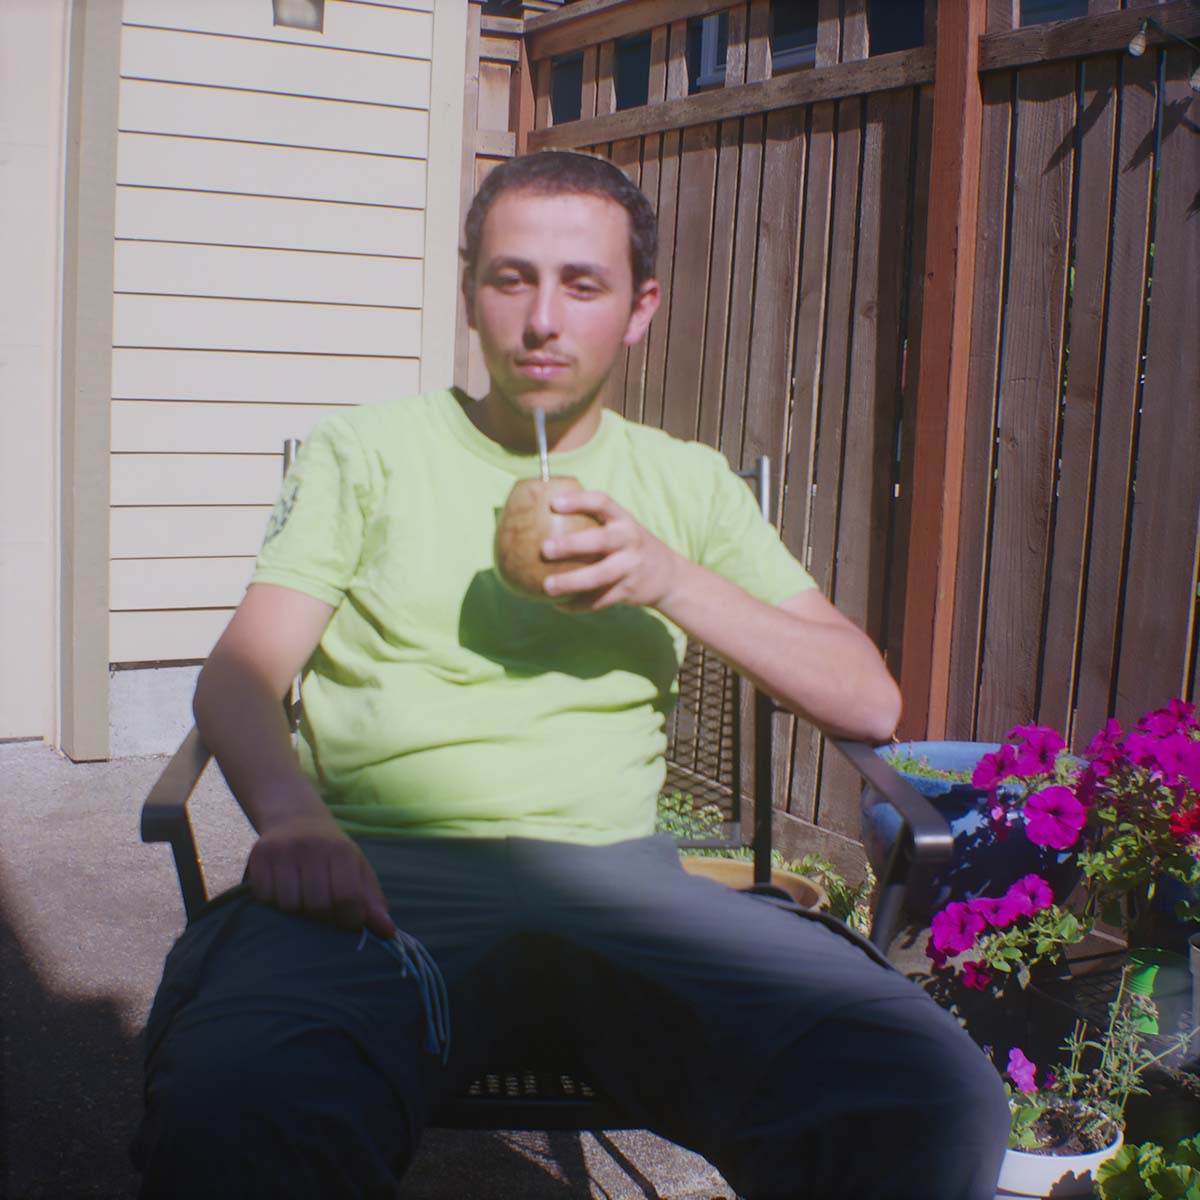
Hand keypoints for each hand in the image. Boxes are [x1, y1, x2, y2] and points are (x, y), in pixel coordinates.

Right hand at [246, 812, 395, 938]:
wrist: (295, 819)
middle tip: (324, 910)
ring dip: (297, 911)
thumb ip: (372, 901)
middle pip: (317, 905)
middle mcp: (311, 847)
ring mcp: (282, 851)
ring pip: (289, 905)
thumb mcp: (357, 868)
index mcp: (340, 850)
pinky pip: (265, 897)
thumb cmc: (331, 852)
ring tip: (303, 899)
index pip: (347, 897)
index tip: (349, 920)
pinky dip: (274, 902)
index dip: (349, 918)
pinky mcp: (259, 856)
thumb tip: (388, 932)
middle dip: (323, 917)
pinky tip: (283, 889)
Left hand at [541, 489, 681, 610]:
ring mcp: (631, 567)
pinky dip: (578, 604)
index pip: (602, 502)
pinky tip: (558, 605)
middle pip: (600, 540)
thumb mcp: (621, 527)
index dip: (579, 501)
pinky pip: (600, 600)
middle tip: (544, 548)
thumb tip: (542, 515)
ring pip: (599, 576)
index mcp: (624, 519)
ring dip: (571, 582)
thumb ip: (593, 521)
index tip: (554, 504)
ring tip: (547, 586)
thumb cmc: (629, 546)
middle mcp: (630, 540)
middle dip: (571, 544)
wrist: (669, 576)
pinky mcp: (629, 591)